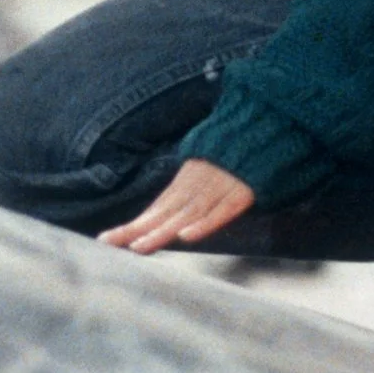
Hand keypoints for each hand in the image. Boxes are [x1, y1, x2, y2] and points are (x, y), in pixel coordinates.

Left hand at [101, 159, 253, 253]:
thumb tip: (170, 219)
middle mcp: (198, 185)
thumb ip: (190, 193)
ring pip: (187, 213)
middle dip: (137, 229)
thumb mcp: (207, 171)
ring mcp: (219, 188)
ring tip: (139, 247)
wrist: (266, 126)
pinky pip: (222, 210)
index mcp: (188, 181)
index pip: (157, 208)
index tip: (107, 239)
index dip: (134, 225)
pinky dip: (205, 223)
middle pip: (165, 212)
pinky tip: (187, 236)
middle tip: (110, 243)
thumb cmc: (236, 154)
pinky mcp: (242, 192)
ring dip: (163, 230)